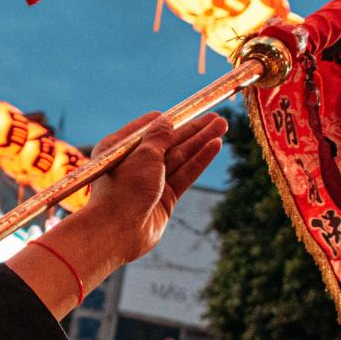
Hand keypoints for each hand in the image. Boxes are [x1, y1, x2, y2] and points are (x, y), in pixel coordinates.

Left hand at [68, 111, 227, 268]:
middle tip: (216, 117)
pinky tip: (215, 145)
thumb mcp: (143, 154)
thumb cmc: (124, 188)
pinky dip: (200, 159)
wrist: (118, 230)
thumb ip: (158, 136)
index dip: (169, 119)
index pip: (148, 128)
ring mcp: (151, 182)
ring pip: (181, 156)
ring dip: (202, 140)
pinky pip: (185, 174)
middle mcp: (135, 164)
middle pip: (169, 142)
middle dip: (193, 128)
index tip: (188, 109)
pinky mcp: (165, 199)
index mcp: (119, 149)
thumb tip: (166, 120)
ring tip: (222, 125)